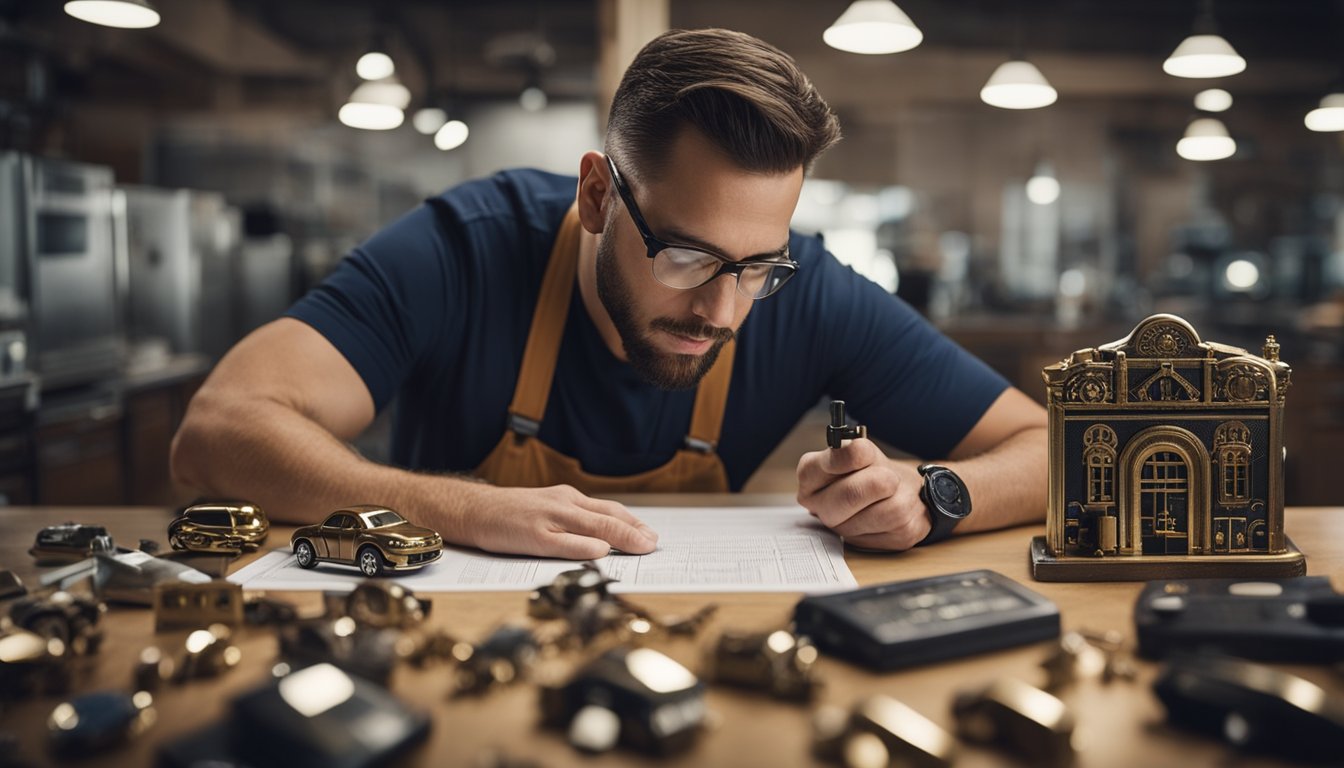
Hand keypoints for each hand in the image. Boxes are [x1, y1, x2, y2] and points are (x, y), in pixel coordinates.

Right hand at [458, 484, 658, 558]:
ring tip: (642, 547)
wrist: (473, 510)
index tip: (651, 535)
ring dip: (621, 536)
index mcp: (568, 499)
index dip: (634, 523)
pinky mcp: (534, 536)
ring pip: (593, 526)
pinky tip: (602, 552)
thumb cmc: (511, 515)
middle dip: (635, 531)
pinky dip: (586, 547)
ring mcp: (549, 519)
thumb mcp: (547, 510)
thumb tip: (605, 541)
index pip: (609, 510)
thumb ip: (573, 522)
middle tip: (654, 544)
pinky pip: (564, 542)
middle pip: (607, 517)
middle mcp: (563, 504)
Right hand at [796, 438, 929, 550]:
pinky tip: (896, 505)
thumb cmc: (873, 469)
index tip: (863, 452)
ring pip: (882, 511)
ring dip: (897, 494)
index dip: (843, 459)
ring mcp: (843, 530)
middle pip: (849, 496)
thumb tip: (856, 451)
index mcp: (810, 478)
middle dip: (877, 481)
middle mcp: (820, 507)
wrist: (897, 490)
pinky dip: (907, 508)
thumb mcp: (864, 451)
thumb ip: (856, 450)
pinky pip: (898, 523)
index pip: (811, 470)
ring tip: (892, 490)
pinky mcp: (873, 544)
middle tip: (888, 476)